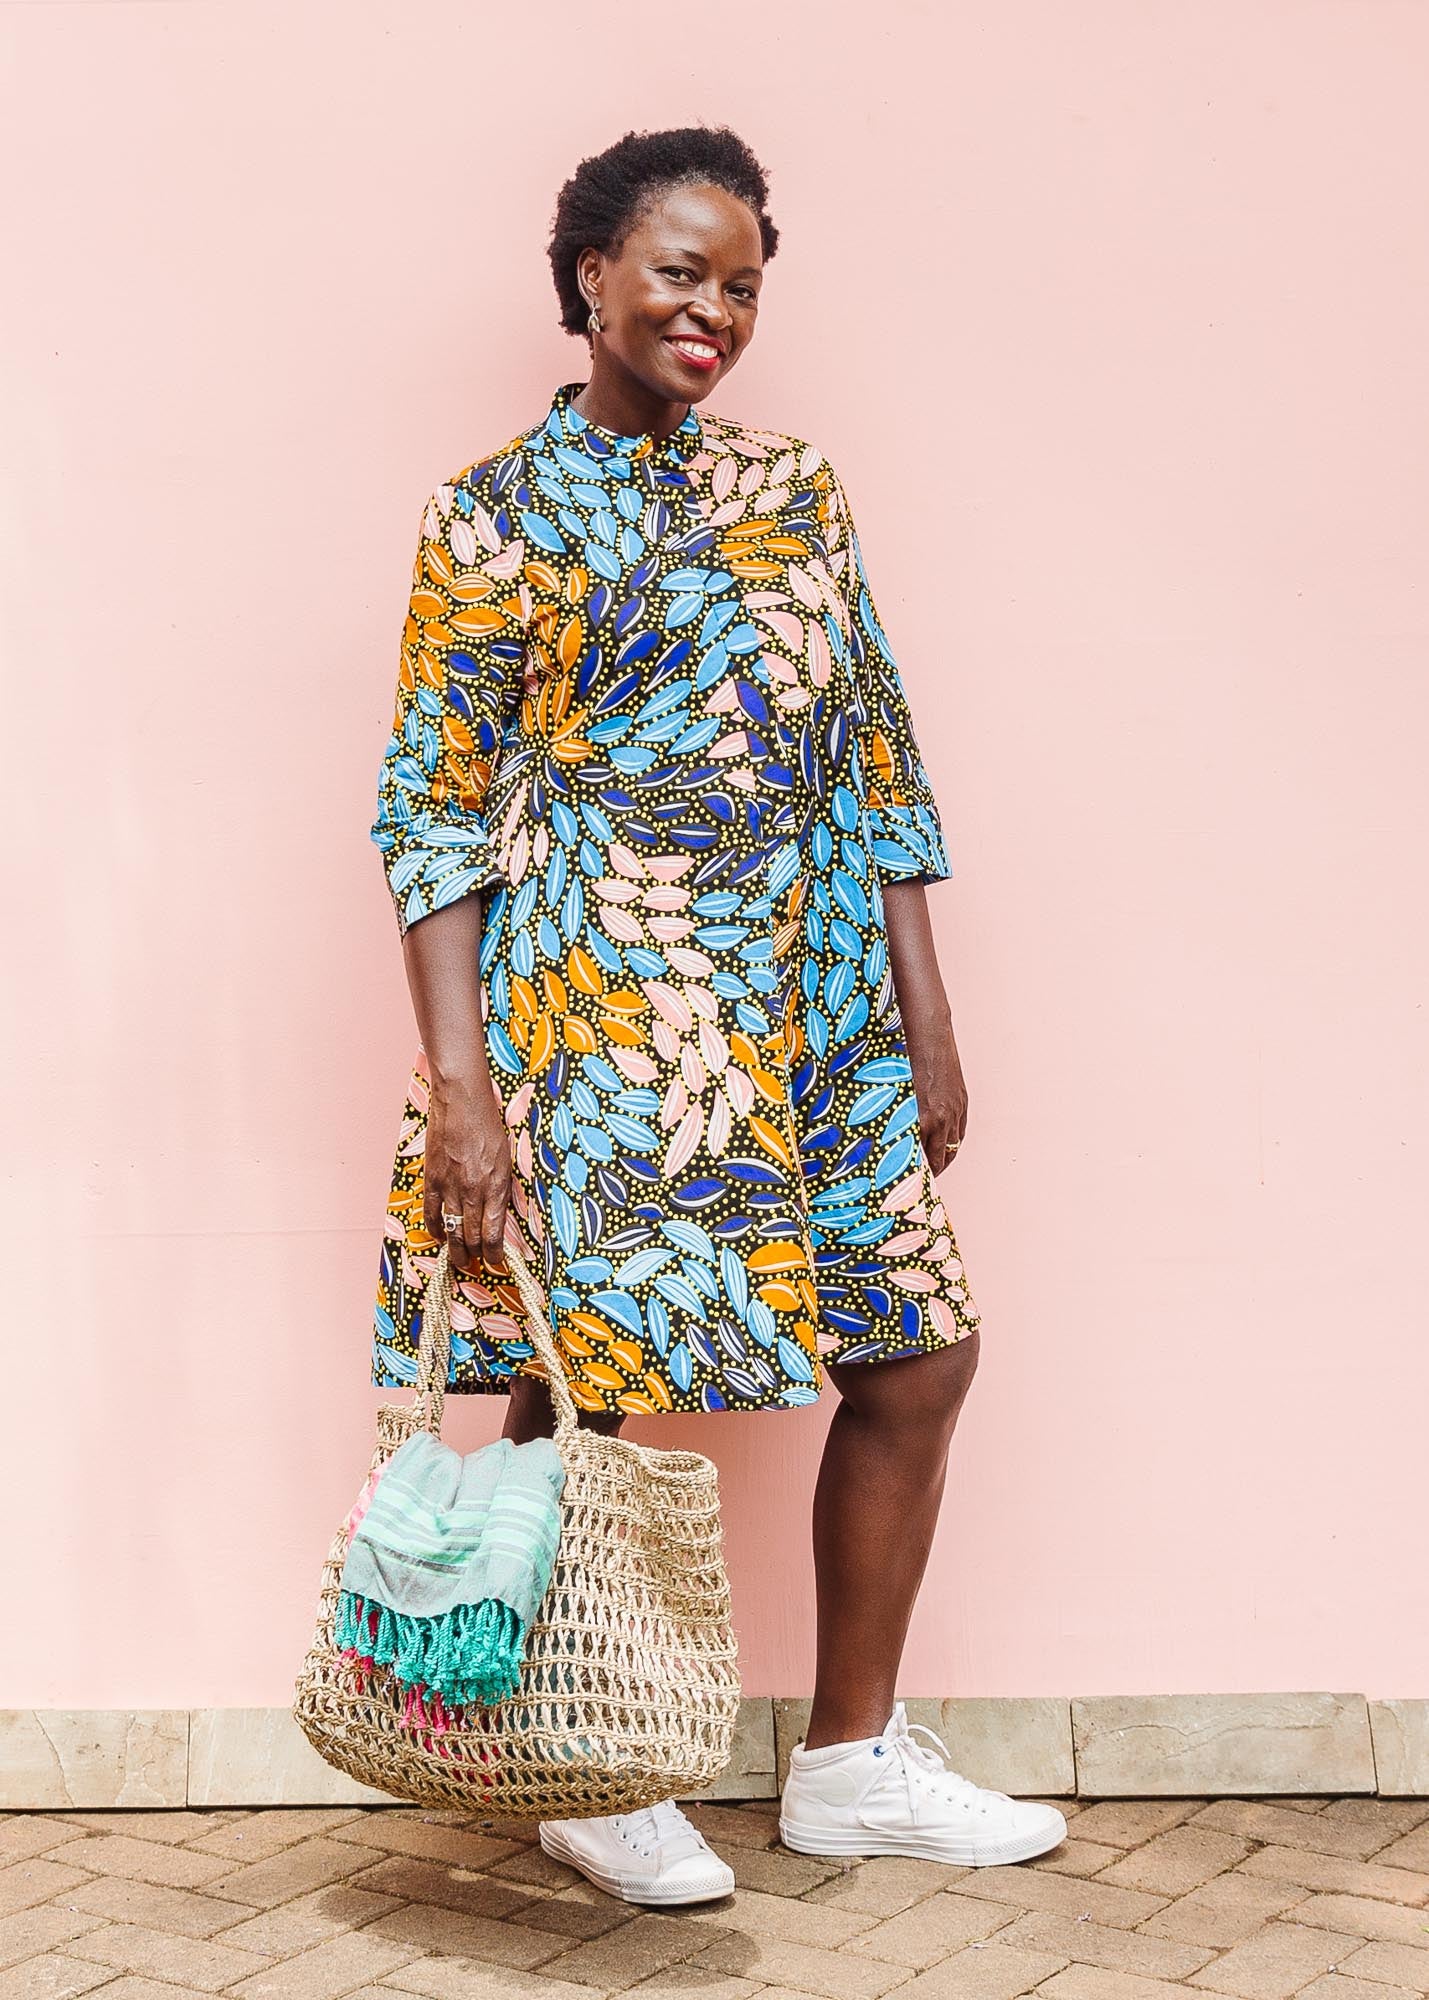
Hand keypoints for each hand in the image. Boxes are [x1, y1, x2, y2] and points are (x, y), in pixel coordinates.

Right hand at [421, 1069, 511, 1276]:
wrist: (462, 1102)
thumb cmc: (489, 1127)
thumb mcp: (506, 1159)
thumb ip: (501, 1188)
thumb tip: (497, 1214)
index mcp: (496, 1187)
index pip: (494, 1234)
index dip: (495, 1254)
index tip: (496, 1261)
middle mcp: (473, 1191)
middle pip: (471, 1237)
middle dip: (475, 1257)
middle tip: (475, 1265)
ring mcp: (450, 1186)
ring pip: (452, 1230)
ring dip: (456, 1250)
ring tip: (459, 1260)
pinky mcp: (432, 1179)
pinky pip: (431, 1213)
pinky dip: (435, 1229)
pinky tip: (440, 1237)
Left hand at [900, 1002, 968, 1176]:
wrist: (927, 1030)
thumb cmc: (900, 1057)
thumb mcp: (889, 1091)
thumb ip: (891, 1117)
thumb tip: (881, 1137)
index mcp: (920, 1119)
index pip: (917, 1159)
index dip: (910, 1173)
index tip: (902, 1183)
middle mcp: (940, 1118)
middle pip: (938, 1159)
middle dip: (928, 1173)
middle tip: (916, 1182)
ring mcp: (954, 1110)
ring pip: (951, 1148)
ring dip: (942, 1160)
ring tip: (931, 1170)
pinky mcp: (961, 1101)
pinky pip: (959, 1132)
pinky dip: (952, 1144)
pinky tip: (944, 1148)